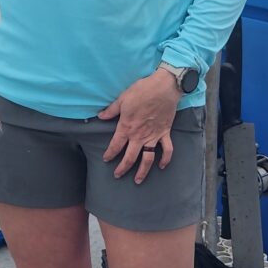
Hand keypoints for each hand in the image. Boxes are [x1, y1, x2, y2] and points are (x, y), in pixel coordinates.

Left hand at [98, 68, 180, 182]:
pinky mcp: (165, 133)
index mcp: (127, 127)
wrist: (163, 88)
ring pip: (147, 158)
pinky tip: (162, 166)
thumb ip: (111, 110)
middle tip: (117, 175)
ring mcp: (153, 136)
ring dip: (142, 171)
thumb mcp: (122, 99)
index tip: (106, 159)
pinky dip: (165, 159)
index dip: (110, 154)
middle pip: (130, 157)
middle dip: (122, 168)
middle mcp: (139, 135)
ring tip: (137, 180)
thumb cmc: (141, 91)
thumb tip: (100, 116)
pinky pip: (167, 149)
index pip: (116, 145)